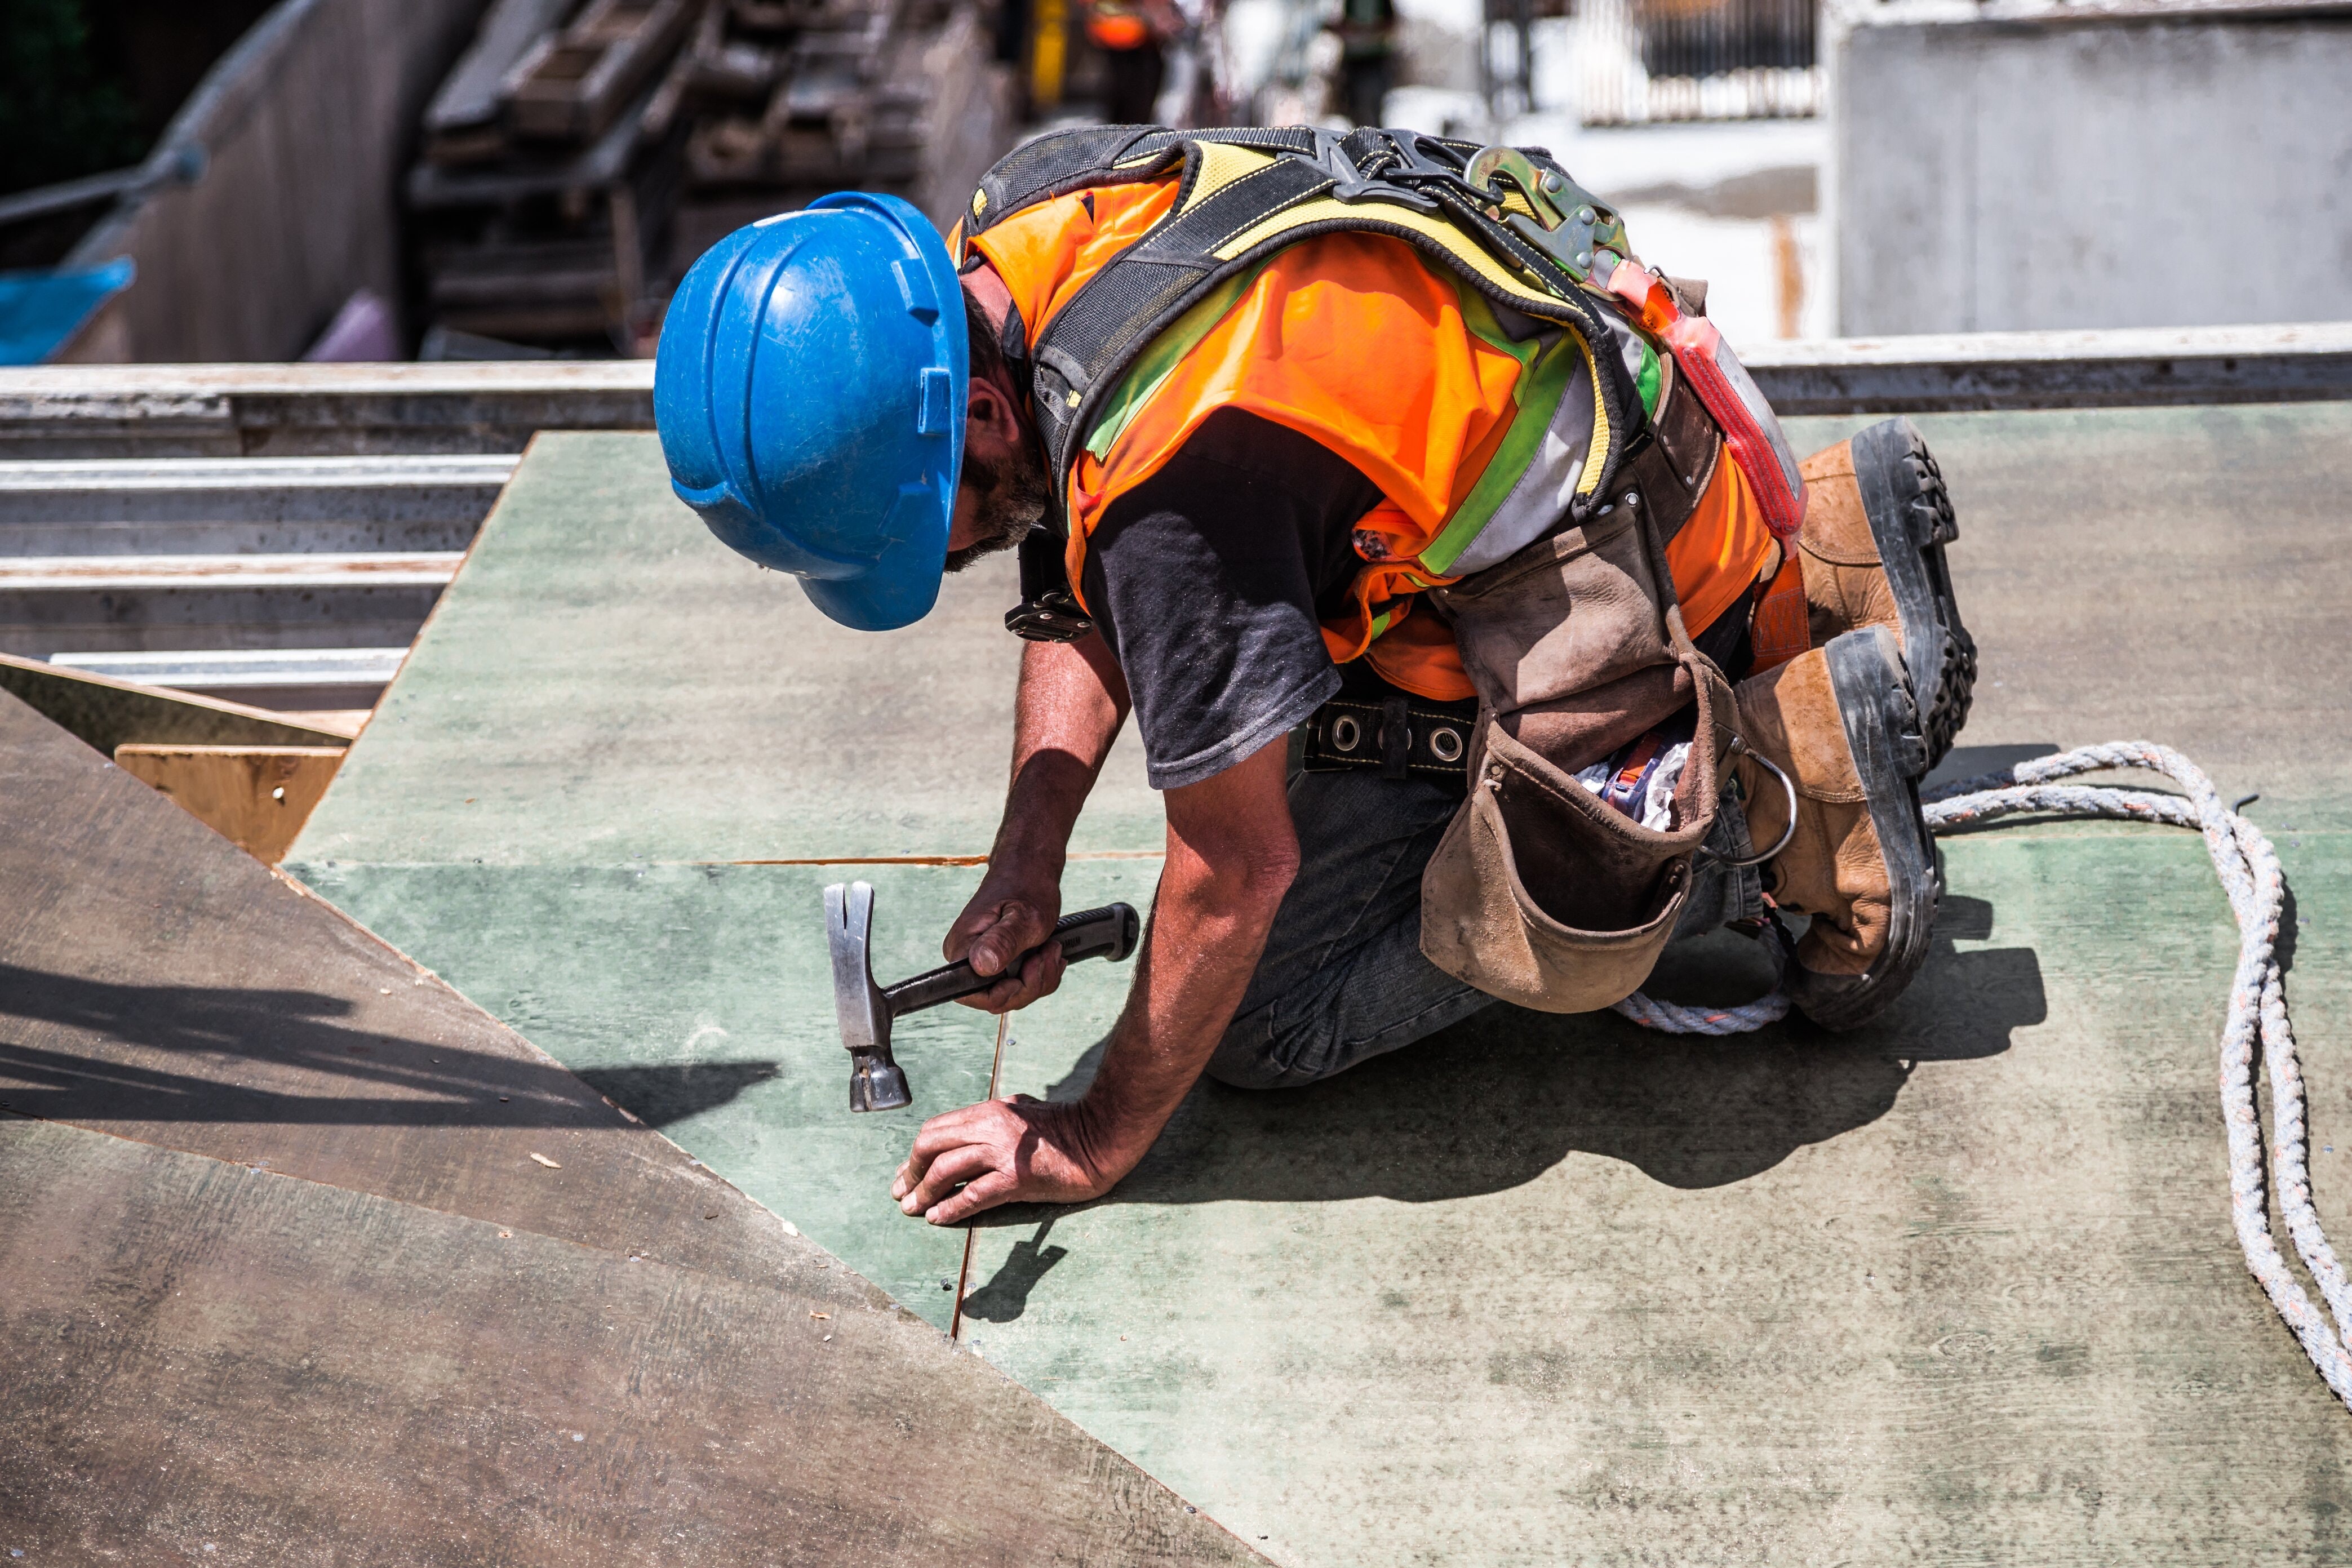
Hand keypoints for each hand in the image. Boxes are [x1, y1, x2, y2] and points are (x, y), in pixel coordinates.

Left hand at [891, 1095, 1128, 1223]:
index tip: (906, 1173)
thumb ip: (993, 1120)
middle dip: (910, 1171)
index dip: (915, 1153)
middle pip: (931, 1145)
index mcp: (990, 1111)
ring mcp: (1003, 1151)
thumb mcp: (1022, 1112)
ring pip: (945, 1170)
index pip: (937, 1129)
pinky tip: (938, 1219)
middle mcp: (991, 1126)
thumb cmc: (1065, 1129)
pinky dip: (950, 1208)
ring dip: (923, 1193)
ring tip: (913, 1209)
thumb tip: (965, 1135)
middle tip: (902, 1192)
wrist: (1100, 1139)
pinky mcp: (1017, 1177)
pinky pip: (973, 1195)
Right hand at [944, 869, 1064, 1012]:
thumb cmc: (1026, 885)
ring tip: (1052, 947)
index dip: (1006, 994)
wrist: (1030, 868)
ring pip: (1013, 994)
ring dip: (1040, 977)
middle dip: (1031, 984)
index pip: (973, 996)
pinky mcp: (998, 962)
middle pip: (997, 999)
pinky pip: (1020, 985)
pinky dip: (1041, 973)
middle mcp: (966, 958)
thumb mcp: (1025, 916)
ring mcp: (982, 962)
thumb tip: (982, 965)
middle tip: (1049, 951)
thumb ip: (1004, 941)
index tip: (1029, 969)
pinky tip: (1050, 952)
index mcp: (962, 948)